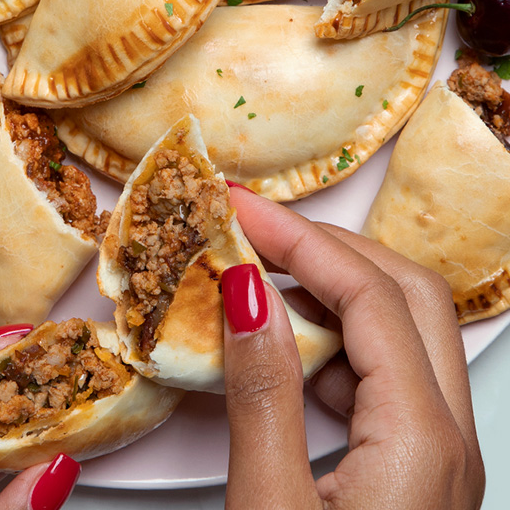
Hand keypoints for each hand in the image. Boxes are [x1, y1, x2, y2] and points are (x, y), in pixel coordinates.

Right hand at [222, 186, 484, 509]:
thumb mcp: (272, 508)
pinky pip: (381, 373)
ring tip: (255, 280)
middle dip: (325, 248)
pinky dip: (329, 339)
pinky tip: (279, 346)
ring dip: (326, 291)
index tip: (241, 209)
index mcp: (420, 441)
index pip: (369, 294)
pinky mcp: (412, 471)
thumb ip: (263, 397)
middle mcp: (446, 440)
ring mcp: (435, 456)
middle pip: (406, 293)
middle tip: (255, 229)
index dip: (298, 239)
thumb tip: (247, 294)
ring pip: (398, 331)